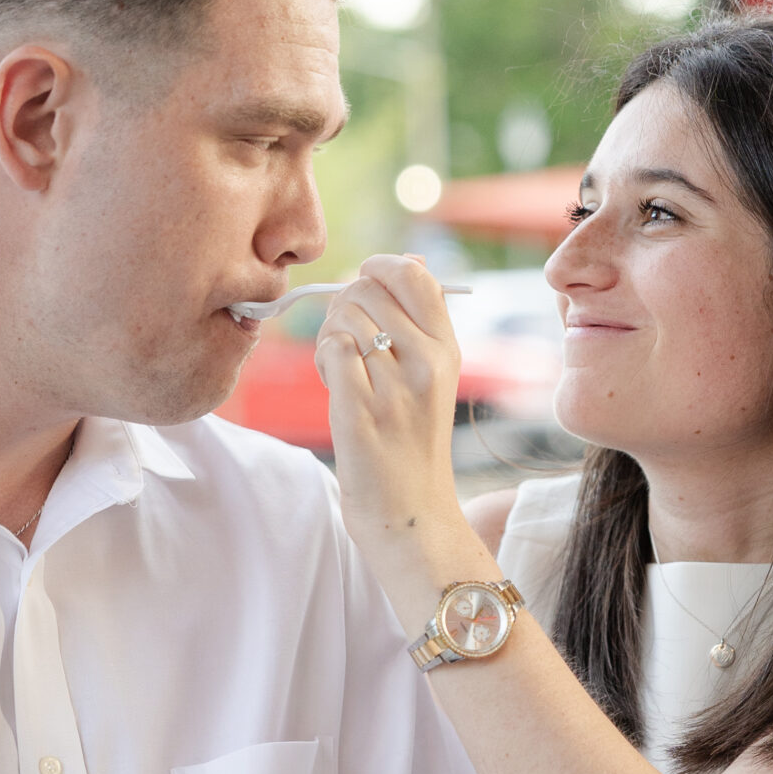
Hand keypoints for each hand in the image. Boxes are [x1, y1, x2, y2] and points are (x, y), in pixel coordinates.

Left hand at [315, 257, 470, 574]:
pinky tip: (333, 384)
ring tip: (341, 369)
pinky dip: (323, 360)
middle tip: (345, 342)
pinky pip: (331, 349)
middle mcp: (428, 364)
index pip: (415, 276)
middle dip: (343, 305)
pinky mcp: (361, 412)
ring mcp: (395, 389)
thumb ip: (419, 320)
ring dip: (329, 334)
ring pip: (343, 316)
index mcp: (448, 350)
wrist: (409, 513)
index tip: (362, 283)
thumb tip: (407, 260)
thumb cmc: (411, 440)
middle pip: (367, 290)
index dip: (378, 268)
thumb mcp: (432, 376)